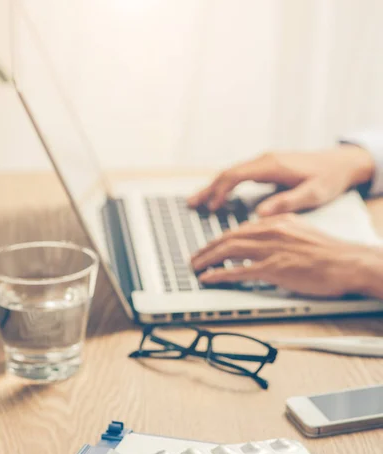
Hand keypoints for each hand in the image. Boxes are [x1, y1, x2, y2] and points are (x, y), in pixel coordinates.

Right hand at [188, 146, 374, 215]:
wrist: (341, 163)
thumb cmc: (328, 179)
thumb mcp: (312, 194)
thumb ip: (286, 203)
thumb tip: (259, 214)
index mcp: (271, 166)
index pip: (236, 175)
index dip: (220, 191)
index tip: (211, 208)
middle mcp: (264, 161)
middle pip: (228, 173)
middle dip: (208, 189)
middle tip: (190, 205)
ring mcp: (265, 163)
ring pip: (231, 173)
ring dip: (213, 187)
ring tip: (196, 202)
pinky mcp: (267, 168)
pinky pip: (239, 176)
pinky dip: (225, 186)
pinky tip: (219, 197)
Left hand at [191, 214, 380, 297]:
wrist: (348, 263)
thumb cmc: (331, 253)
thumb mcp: (303, 233)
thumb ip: (282, 234)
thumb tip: (267, 242)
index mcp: (278, 222)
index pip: (241, 229)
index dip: (220, 239)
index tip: (210, 246)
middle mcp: (271, 231)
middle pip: (229, 237)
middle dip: (207, 248)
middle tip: (194, 258)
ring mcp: (271, 249)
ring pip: (229, 251)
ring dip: (207, 259)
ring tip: (195, 267)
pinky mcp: (274, 268)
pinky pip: (238, 270)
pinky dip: (219, 273)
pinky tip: (208, 277)